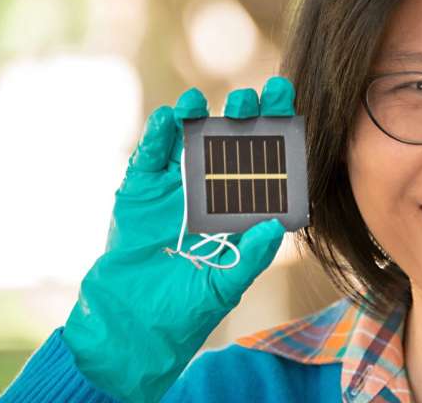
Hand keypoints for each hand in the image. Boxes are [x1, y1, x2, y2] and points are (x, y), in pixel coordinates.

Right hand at [63, 77, 295, 402]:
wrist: (133, 326)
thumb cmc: (186, 310)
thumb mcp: (225, 285)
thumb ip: (251, 256)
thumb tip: (275, 226)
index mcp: (238, 211)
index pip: (264, 165)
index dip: (276, 135)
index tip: (288, 106)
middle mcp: (210, 192)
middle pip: (231, 145)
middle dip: (245, 119)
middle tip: (257, 95)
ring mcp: (173, 189)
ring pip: (190, 143)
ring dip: (198, 120)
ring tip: (205, 101)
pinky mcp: (140, 192)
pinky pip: (150, 158)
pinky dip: (158, 137)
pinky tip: (171, 118)